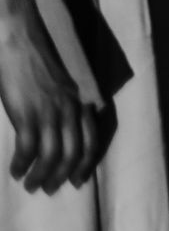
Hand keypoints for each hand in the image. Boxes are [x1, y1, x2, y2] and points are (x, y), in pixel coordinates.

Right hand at [0, 10, 111, 192]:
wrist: (20, 40)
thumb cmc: (36, 61)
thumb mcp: (60, 85)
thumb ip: (66, 104)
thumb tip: (61, 128)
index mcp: (79, 102)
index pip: (91, 140)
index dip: (85, 164)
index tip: (78, 180)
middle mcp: (69, 109)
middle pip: (73, 152)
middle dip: (62, 175)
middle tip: (49, 190)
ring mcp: (49, 112)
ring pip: (51, 155)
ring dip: (42, 175)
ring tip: (31, 186)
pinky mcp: (27, 113)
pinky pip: (28, 148)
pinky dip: (22, 164)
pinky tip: (15, 171)